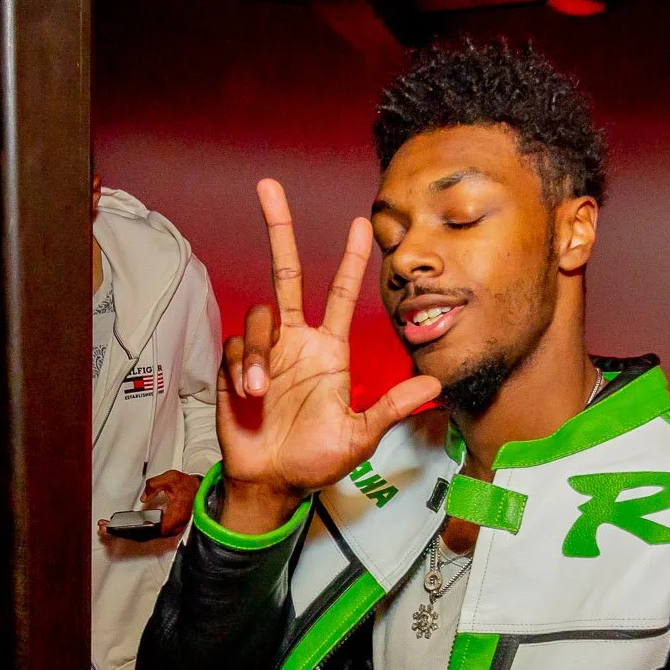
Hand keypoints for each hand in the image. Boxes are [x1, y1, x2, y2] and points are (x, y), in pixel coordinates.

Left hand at [97, 470, 200, 539]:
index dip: (129, 531)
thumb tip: (143, 498)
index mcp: (172, 517)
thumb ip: (154, 486)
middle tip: (104, 528)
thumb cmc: (187, 485)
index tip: (114, 528)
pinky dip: (135, 531)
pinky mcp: (168, 528)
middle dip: (122, 533)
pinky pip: (149, 533)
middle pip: (143, 536)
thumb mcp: (169, 478)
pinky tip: (123, 529)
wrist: (200, 489)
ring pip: (146, 536)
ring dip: (127, 533)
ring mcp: (170, 530)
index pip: (147, 530)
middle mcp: (171, 527)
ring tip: (109, 529)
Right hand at [216, 180, 440, 533]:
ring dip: (261, 353)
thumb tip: (434, 385)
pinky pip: (238, 347)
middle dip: (279, 229)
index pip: (341, 294)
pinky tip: (249, 396)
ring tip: (263, 392)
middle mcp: (297, 341)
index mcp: (329, 351)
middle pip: (287, 272)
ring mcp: (266, 352)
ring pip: (259, 317)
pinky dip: (244, 368)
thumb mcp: (359, 436)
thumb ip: (390, 408)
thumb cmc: (316, 460)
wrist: (271, 482)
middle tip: (269, 187)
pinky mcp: (235, 365)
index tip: (362, 223)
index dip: (351, 260)